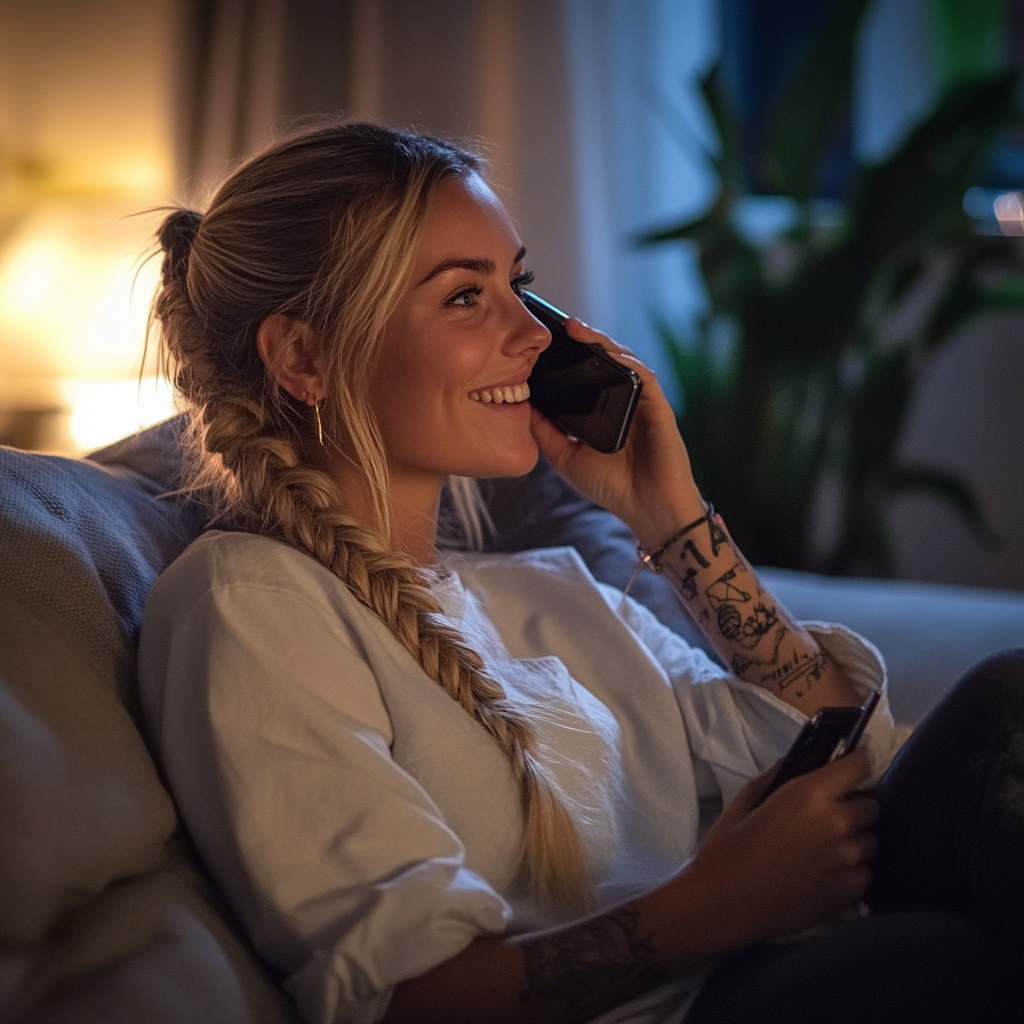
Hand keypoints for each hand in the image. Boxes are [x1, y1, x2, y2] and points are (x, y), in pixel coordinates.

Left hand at [529, 319, 703, 547]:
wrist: (648, 510)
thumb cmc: (611, 486)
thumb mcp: (565, 457)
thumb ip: (544, 432)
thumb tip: (519, 406)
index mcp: (601, 410)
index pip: (583, 374)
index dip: (565, 355)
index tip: (539, 342)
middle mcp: (622, 401)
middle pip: (603, 361)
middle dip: (582, 339)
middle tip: (556, 325)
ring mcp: (642, 403)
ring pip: (623, 362)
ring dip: (601, 342)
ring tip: (576, 329)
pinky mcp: (659, 409)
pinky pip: (644, 378)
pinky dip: (628, 364)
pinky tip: (610, 355)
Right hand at [679, 749, 879, 951]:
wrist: (722, 905)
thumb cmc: (725, 850)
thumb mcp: (743, 803)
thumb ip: (774, 777)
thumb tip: (796, 765)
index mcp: (808, 795)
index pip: (859, 766)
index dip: (857, 763)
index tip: (851, 767)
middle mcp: (835, 823)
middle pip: (872, 805)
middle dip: (854, 805)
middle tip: (830, 815)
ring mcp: (846, 860)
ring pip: (870, 840)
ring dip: (854, 839)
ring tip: (827, 849)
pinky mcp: (849, 893)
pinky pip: (865, 872)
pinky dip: (852, 870)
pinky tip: (826, 874)